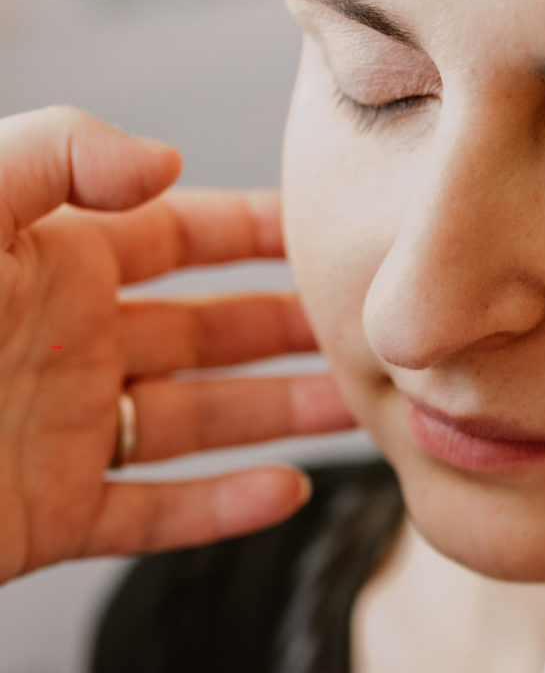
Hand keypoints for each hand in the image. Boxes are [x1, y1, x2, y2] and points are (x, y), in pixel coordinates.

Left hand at [0, 107, 354, 582]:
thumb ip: (55, 156)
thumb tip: (170, 164)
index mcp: (58, 262)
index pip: (185, 233)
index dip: (259, 228)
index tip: (329, 227)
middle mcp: (74, 342)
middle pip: (214, 330)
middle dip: (292, 326)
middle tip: (372, 329)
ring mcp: (64, 430)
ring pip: (201, 421)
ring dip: (281, 417)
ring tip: (358, 412)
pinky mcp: (45, 516)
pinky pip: (150, 513)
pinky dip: (221, 509)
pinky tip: (286, 492)